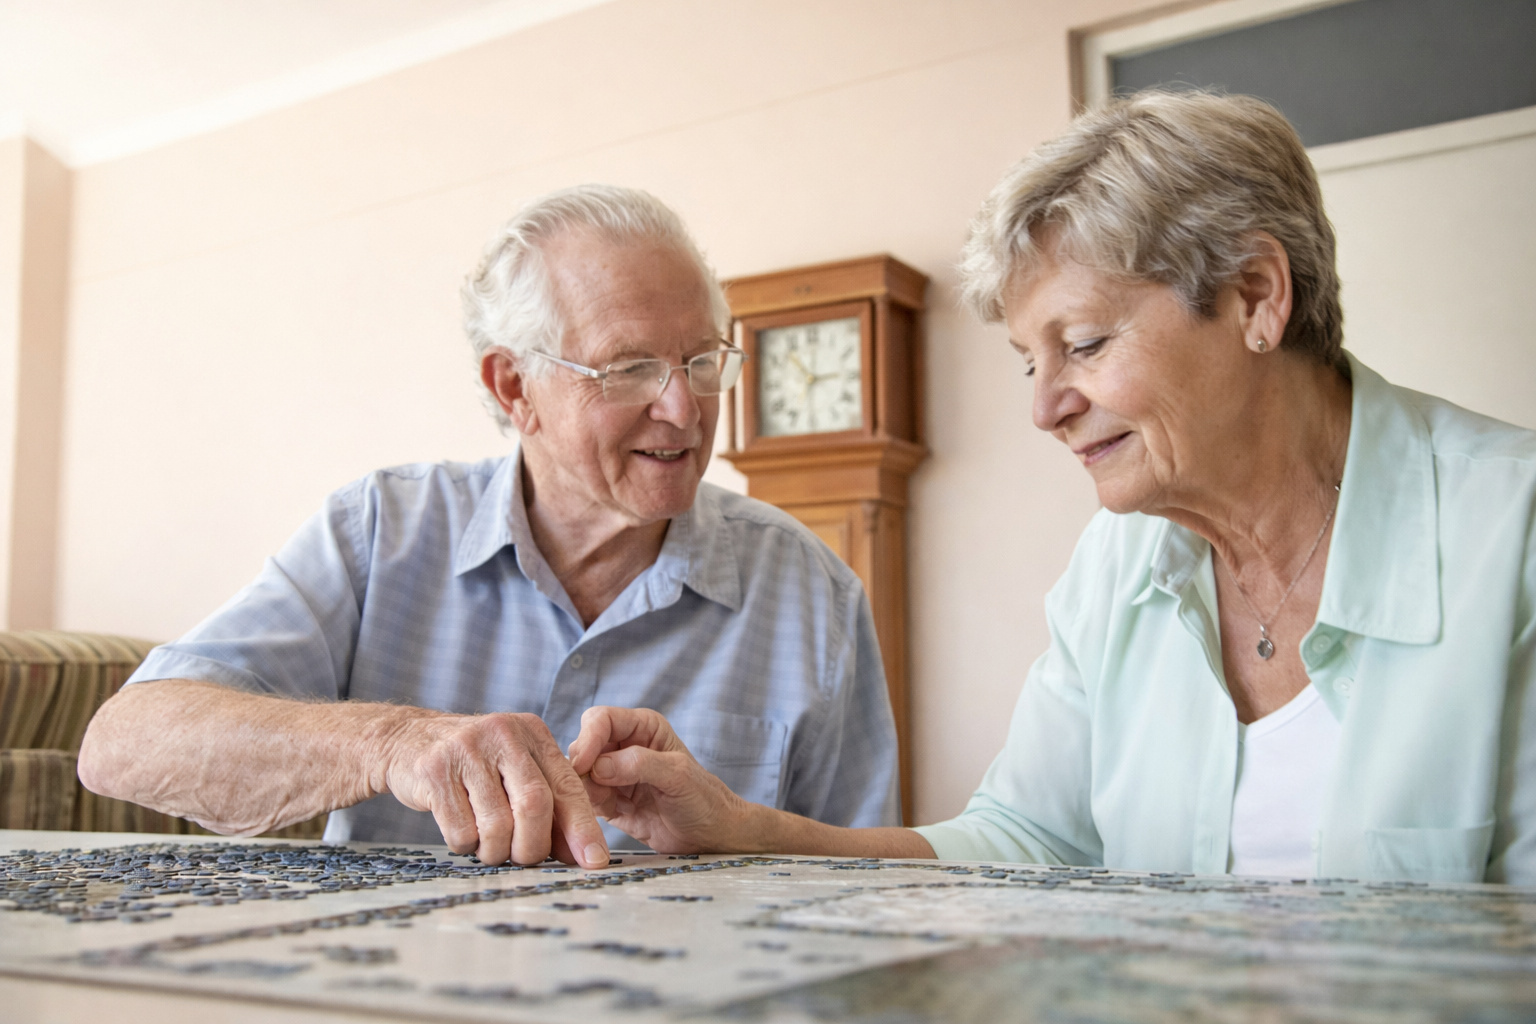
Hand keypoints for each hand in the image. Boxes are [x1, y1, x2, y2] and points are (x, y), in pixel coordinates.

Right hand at [381, 711, 608, 867]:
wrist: (406, 739)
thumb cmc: (473, 765)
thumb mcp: (514, 769)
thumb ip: (549, 804)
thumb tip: (580, 854)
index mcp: (533, 733)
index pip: (567, 786)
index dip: (582, 828)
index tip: (595, 862)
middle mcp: (503, 734)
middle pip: (535, 805)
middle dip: (533, 846)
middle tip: (523, 858)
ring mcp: (466, 749)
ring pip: (497, 824)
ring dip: (495, 851)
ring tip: (488, 845)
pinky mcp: (434, 770)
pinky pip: (461, 831)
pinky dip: (465, 845)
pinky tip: (462, 832)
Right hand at [567, 707, 754, 853]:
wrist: (709, 835)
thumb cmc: (702, 798)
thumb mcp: (677, 775)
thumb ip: (639, 764)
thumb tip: (598, 766)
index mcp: (642, 727)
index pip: (601, 720)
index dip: (588, 738)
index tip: (584, 764)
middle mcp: (623, 746)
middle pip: (583, 746)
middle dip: (583, 768)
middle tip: (597, 790)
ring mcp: (613, 774)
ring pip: (578, 775)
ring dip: (587, 791)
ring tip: (616, 804)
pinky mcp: (608, 801)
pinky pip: (584, 800)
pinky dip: (590, 808)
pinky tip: (618, 814)